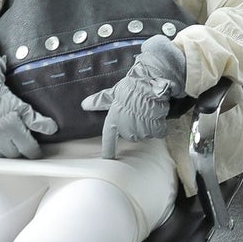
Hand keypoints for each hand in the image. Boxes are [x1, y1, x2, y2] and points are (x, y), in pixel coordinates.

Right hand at [0, 50, 56, 158]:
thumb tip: (52, 129)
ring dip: (7, 152)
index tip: (36, 151)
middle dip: (20, 150)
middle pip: (15, 155)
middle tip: (21, 142)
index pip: (28, 149)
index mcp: (12, 128)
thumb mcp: (23, 107)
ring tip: (8, 141)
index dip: (34, 151)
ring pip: (2, 156)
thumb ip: (37, 120)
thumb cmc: (1, 99)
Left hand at [81, 34, 186, 159]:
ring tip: (147, 109)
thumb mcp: (114, 93)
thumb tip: (85, 104)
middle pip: (129, 134)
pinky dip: (158, 126)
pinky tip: (156, 114)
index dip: (108, 149)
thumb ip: (100, 101)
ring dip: (146, 124)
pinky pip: (157, 132)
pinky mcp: (155, 129)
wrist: (151, 84)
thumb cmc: (131, 87)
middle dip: (133, 124)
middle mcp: (126, 129)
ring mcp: (141, 131)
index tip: (107, 157)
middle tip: (136, 110)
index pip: (109, 139)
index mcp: (114, 121)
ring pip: (144, 132)